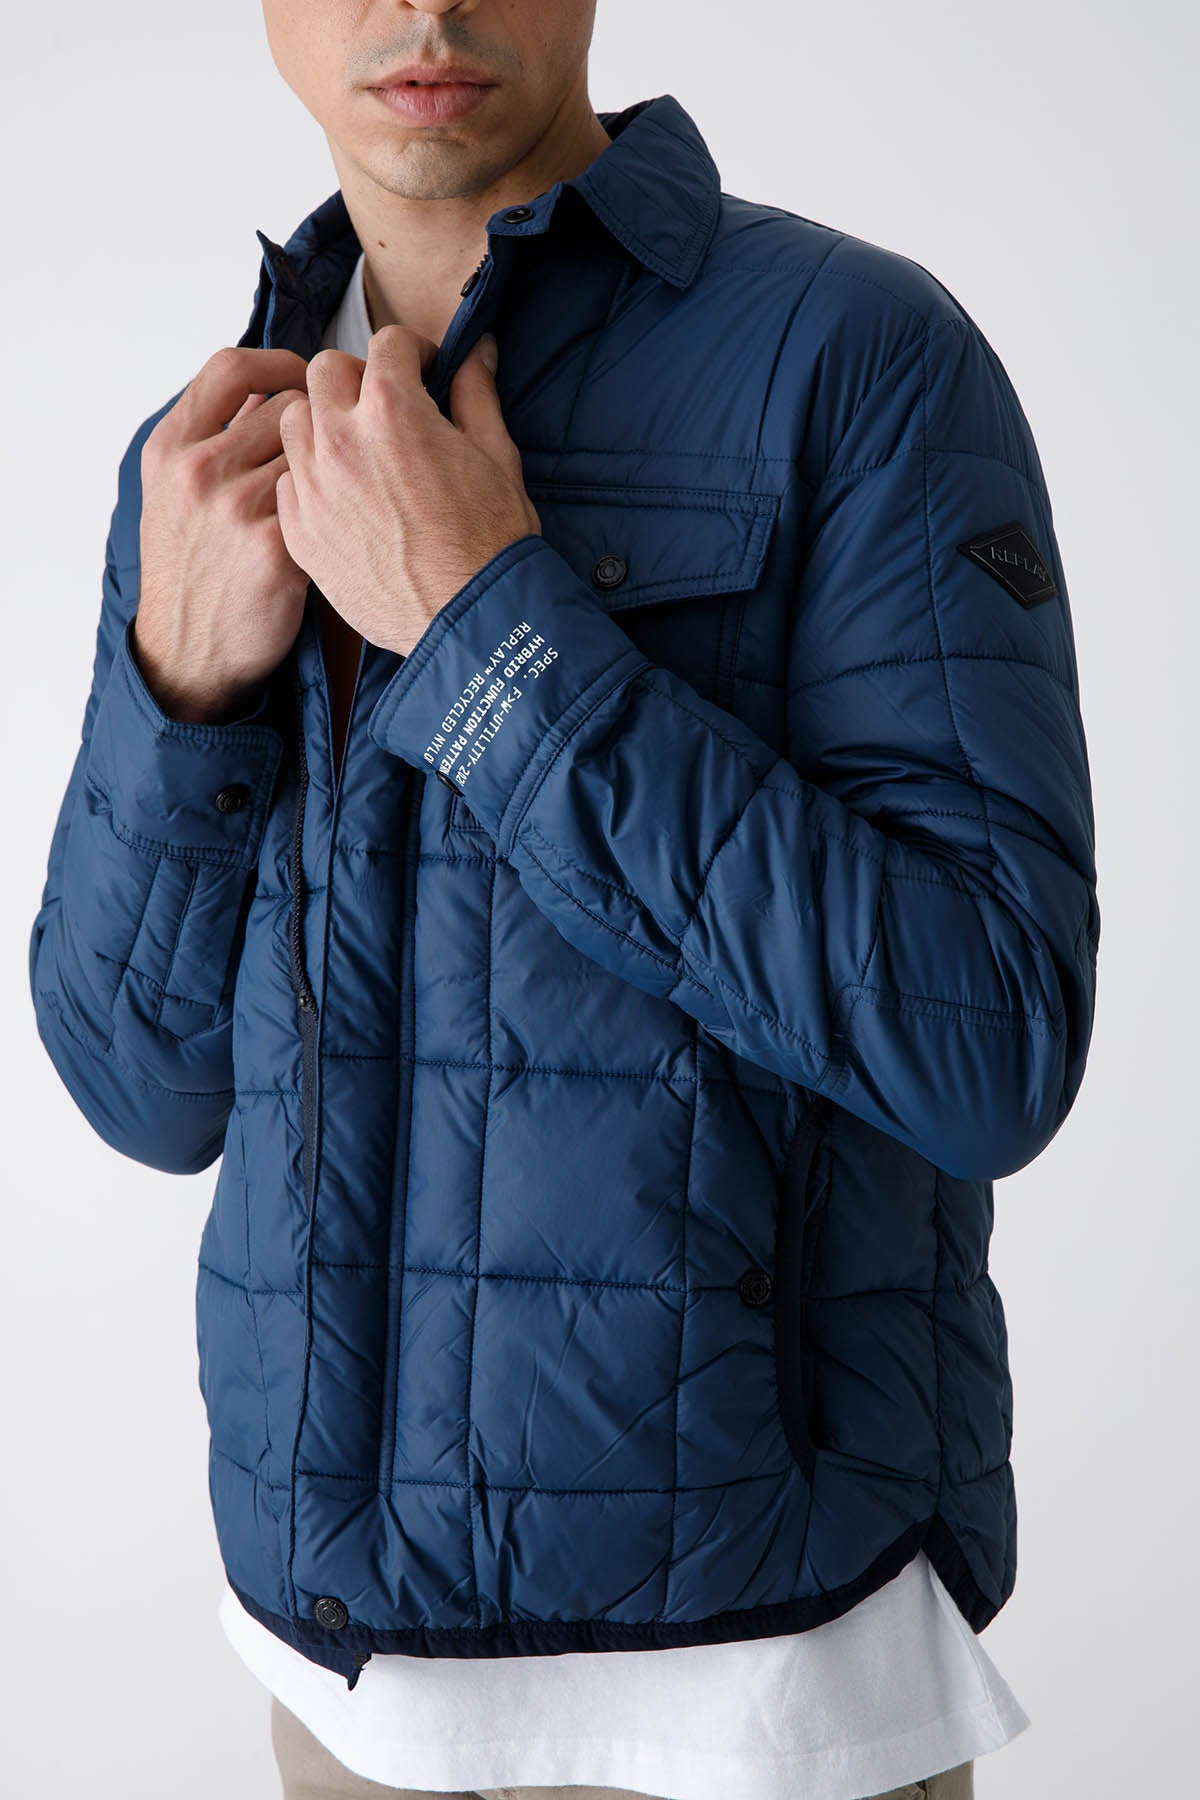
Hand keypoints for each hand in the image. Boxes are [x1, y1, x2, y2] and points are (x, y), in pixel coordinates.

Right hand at [133, 346, 314, 722]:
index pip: (230, 368)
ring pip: (315, 453)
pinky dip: (342, 511)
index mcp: (170, 448)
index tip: (306, 374)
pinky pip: (328, 503)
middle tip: (342, 445)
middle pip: (286, 406)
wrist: (187, 653)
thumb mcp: (175, 497)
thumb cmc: (192, 574)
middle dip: (322, 422)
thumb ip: (214, 442)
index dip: (279, 362)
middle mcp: (198, 471)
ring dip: (337, 469)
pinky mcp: (276, 549)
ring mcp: (235, 508)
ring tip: (342, 494)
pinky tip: (345, 528)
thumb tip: (268, 393)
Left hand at [273, 327, 540, 657]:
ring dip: (321, 423)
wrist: (468, 621)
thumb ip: (477, 397)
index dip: (414, 353)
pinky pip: (287, 480)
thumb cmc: (489, 547)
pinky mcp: (300, 531)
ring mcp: (313, 487)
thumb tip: (475, 354)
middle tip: (383, 408)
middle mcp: (341, 440)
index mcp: (393, 410)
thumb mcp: (498, 459)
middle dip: (358, 379)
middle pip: (326, 371)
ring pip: (293, 420)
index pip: (388, 343)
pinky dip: (309, 478)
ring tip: (354, 450)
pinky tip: (342, 497)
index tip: (422, 372)